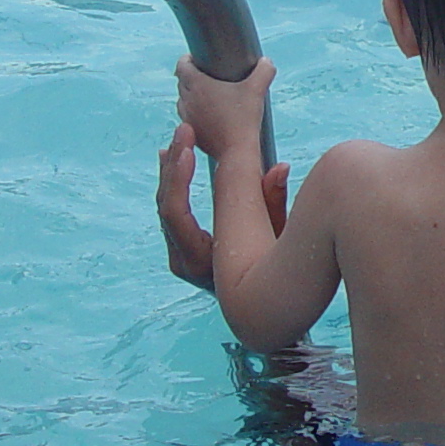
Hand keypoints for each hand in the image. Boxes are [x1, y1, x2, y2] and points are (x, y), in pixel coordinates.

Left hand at [157, 122, 285, 290]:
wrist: (260, 314)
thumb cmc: (276, 276)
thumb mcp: (279, 242)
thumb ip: (275, 204)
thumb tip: (279, 168)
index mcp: (200, 262)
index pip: (175, 214)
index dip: (177, 178)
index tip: (186, 150)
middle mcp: (183, 263)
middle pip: (165, 207)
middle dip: (173, 166)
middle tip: (183, 132)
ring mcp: (180, 258)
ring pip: (165, 208)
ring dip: (170, 172)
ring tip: (177, 142)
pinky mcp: (183, 251)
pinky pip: (172, 213)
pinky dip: (175, 185)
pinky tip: (179, 161)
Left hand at [175, 53, 273, 165]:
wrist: (237, 151)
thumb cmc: (244, 119)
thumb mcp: (257, 89)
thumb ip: (264, 70)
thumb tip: (266, 62)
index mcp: (197, 85)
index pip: (181, 65)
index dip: (188, 59)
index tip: (198, 59)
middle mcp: (187, 100)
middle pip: (181, 82)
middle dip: (191, 77)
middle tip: (208, 76)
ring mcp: (187, 118)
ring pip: (183, 100)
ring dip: (191, 96)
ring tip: (208, 96)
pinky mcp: (192, 132)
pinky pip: (188, 117)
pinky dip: (195, 113)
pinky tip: (210, 115)